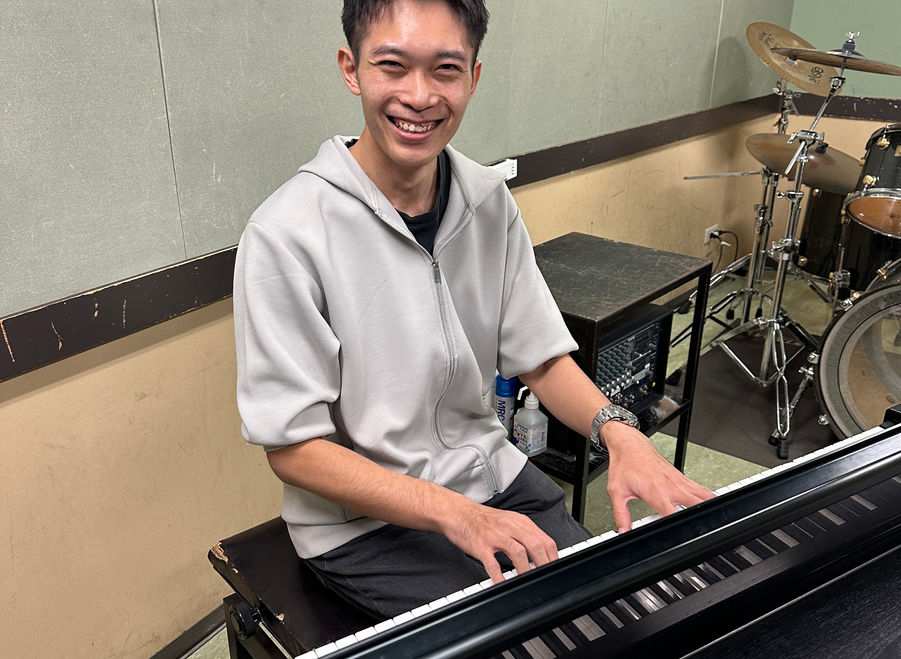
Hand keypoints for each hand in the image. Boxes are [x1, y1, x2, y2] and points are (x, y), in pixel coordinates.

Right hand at [440, 498, 558, 583]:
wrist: (458, 513)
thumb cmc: (483, 520)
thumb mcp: (508, 521)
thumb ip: (524, 534)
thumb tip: (540, 552)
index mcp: (519, 521)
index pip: (544, 539)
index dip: (553, 556)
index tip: (555, 568)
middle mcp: (509, 526)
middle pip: (535, 545)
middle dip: (544, 564)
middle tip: (546, 577)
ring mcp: (495, 536)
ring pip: (518, 552)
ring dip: (526, 569)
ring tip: (528, 581)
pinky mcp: (481, 546)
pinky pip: (493, 563)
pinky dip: (500, 576)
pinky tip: (502, 584)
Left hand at [602, 422, 713, 532]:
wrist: (630, 445)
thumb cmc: (624, 465)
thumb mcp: (616, 491)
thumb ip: (620, 515)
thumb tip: (623, 532)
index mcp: (656, 492)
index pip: (673, 515)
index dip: (678, 528)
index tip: (681, 536)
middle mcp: (671, 486)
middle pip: (696, 506)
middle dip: (702, 519)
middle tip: (705, 532)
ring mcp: (679, 480)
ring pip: (704, 496)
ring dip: (710, 507)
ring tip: (715, 520)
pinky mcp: (681, 476)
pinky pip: (700, 488)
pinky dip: (708, 497)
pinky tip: (709, 505)